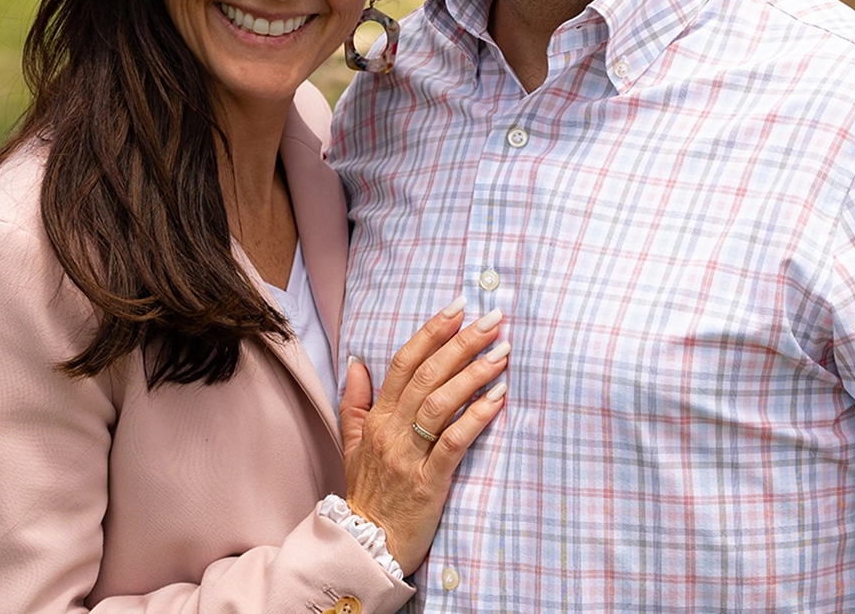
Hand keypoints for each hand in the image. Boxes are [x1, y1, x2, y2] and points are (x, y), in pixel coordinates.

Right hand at [339, 297, 508, 574]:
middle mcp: (391, 431)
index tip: (458, 306)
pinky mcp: (429, 483)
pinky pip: (454, 442)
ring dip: (474, 373)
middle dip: (461, 342)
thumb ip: (355, 401)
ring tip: (502, 352)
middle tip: (492, 318)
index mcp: (377, 417)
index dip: (432, 331)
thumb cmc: (368, 493)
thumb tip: (358, 360)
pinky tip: (500, 398)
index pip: (404, 362)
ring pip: (440, 403)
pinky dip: (477, 416)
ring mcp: (409, 457)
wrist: (366, 547)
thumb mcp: (352, 444)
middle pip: (427, 374)